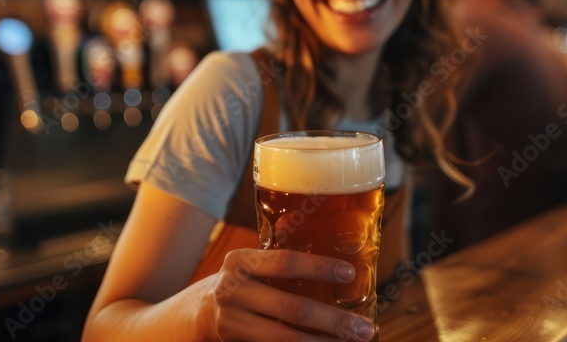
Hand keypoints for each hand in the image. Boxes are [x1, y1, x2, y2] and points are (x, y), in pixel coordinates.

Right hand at [201, 248, 375, 341]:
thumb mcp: (253, 261)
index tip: (349, 273)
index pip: (285, 262)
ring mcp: (232, 322)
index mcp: (241, 261)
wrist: (203, 311)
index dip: (319, 267)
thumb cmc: (244, 280)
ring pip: (286, 338)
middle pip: (292, 308)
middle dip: (333, 320)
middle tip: (363, 327)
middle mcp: (233, 291)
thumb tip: (332, 235)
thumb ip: (281, 255)